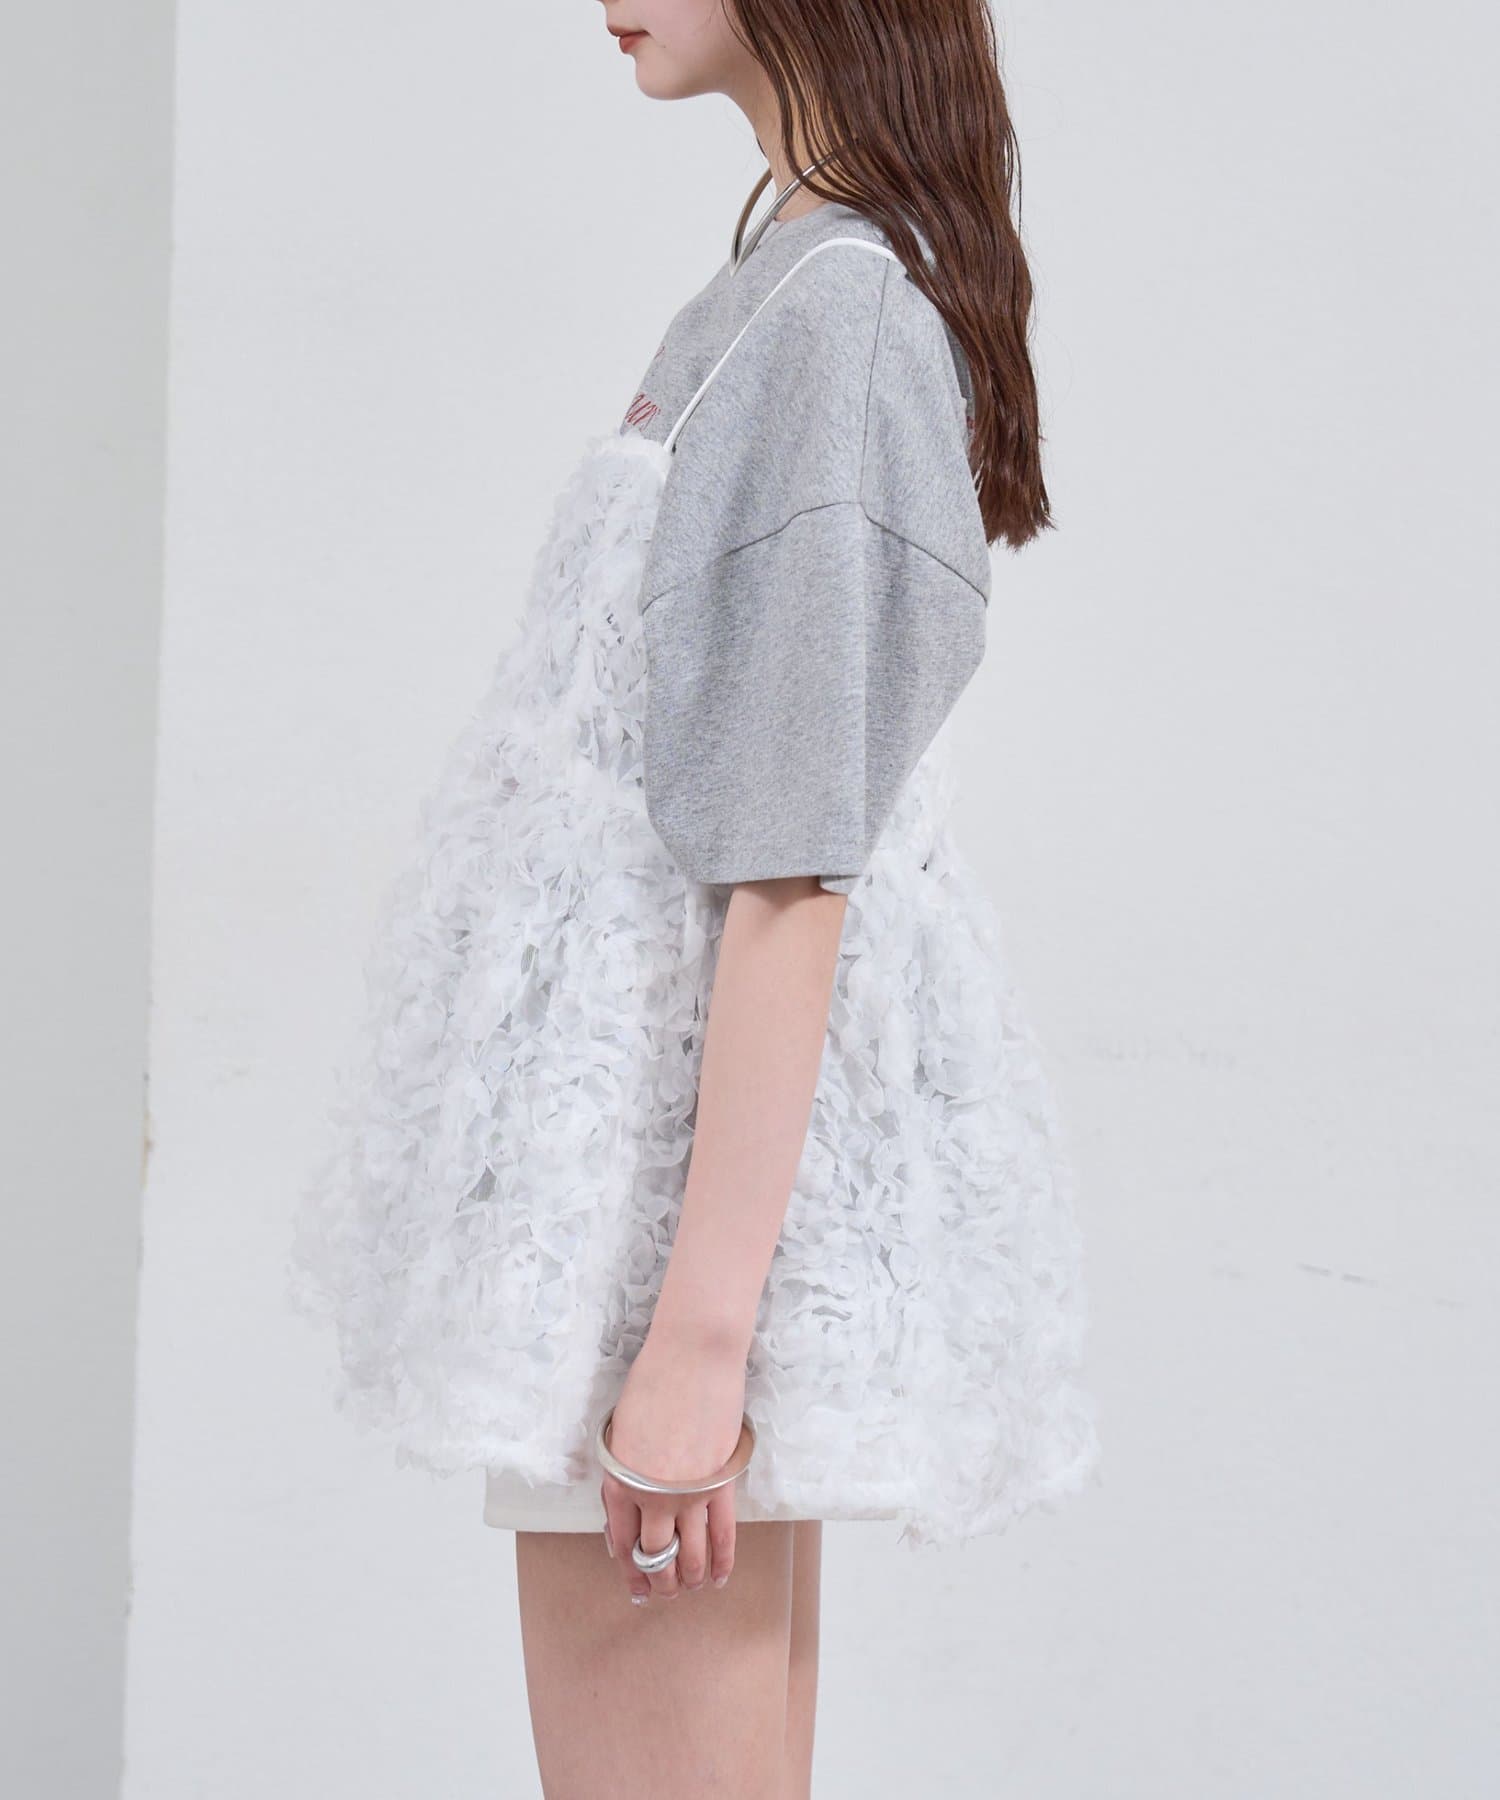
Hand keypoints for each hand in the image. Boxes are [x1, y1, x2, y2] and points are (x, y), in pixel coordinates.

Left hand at [600, 1328, 747, 1603]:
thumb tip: (630, 1502)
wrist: (693, 1357)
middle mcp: (652, 1497)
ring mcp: (690, 1494)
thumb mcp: (622, 1429)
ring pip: (690, 1555)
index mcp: (620, 1482)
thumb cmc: (652, 1382)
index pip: (622, 1541)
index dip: (630, 1568)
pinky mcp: (721, 1483)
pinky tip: (719, 1577)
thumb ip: (625, 1469)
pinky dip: (722, 1561)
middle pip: (656, 1556)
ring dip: (688, 1579)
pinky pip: (723, 1535)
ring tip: (689, 1590)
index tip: (635, 1584)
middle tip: (662, 1593)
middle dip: (659, 1582)